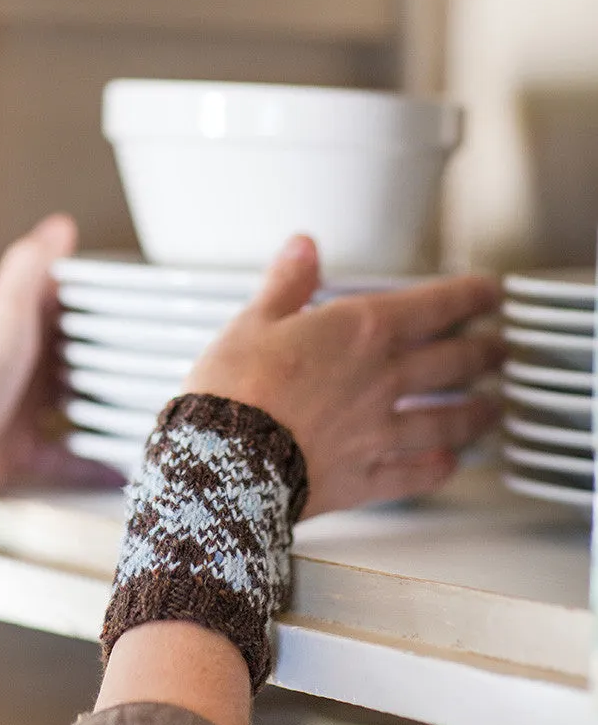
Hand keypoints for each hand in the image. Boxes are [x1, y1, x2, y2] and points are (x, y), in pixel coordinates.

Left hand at [0, 214, 118, 521]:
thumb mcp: (3, 310)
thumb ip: (29, 267)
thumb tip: (59, 226)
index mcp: (9, 329)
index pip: (53, 303)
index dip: (88, 298)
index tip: (131, 295)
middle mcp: (14, 368)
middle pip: (69, 355)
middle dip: (106, 356)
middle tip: (153, 355)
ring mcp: (17, 410)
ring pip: (70, 404)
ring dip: (102, 407)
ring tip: (143, 408)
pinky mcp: (20, 451)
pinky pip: (65, 457)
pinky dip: (91, 464)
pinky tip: (116, 466)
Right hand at [184, 237, 502, 515]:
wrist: (224, 458)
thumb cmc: (234, 388)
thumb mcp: (253, 321)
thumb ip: (287, 284)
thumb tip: (303, 247)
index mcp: (360, 332)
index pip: (436, 305)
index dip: (471, 296)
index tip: (489, 293)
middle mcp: (383, 379)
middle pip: (455, 362)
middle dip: (485, 352)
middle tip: (499, 349)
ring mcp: (380, 431)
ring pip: (448, 420)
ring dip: (476, 413)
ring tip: (491, 409)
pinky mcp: (365, 477)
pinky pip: (414, 473)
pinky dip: (436, 468)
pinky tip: (447, 464)